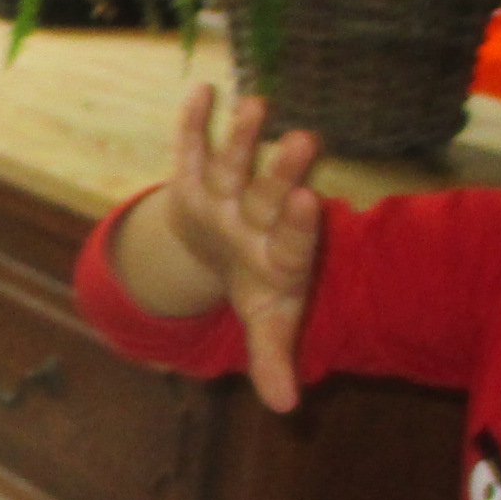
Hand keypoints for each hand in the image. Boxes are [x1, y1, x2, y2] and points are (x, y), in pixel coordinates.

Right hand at [114, 84, 324, 411]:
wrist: (224, 250)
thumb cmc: (255, 285)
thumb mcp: (264, 323)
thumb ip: (273, 359)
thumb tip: (287, 408)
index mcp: (281, 254)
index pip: (294, 240)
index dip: (300, 224)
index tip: (307, 202)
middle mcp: (258, 217)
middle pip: (271, 193)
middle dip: (283, 169)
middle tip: (306, 140)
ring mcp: (229, 193)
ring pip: (236, 163)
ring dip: (244, 136)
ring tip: (256, 105)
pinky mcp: (196, 176)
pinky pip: (193, 146)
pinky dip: (194, 121)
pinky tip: (202, 91)